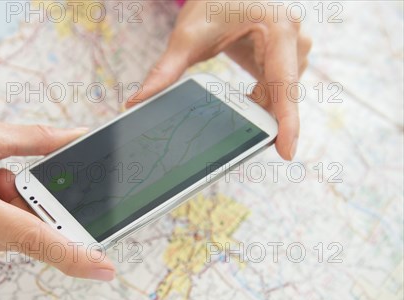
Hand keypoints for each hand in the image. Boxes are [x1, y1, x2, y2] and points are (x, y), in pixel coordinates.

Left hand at [127, 0, 311, 159]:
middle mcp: (295, 39)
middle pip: (283, 94)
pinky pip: (278, 88)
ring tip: (235, 103)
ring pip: (280, 94)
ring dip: (257, 104)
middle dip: (261, 117)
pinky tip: (243, 98)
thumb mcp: (186, 36)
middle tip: (240, 135)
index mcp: (279, 29)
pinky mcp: (287, 56)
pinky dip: (259, 97)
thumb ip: (165, 70)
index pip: (285, 85)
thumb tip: (137, 100)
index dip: (287, 122)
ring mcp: (295, 48)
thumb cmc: (211, 1)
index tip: (286, 152)